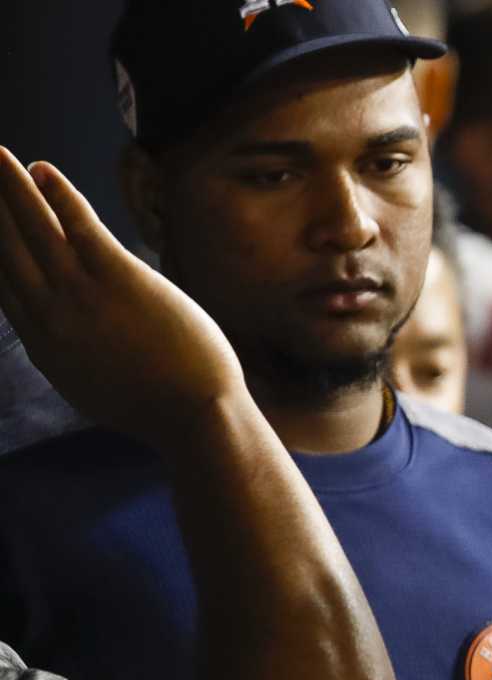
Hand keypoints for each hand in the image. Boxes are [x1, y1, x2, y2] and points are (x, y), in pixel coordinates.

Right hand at [0, 148, 245, 440]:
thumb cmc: (158, 409)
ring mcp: (82, 297)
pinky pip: (80, 226)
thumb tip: (63, 342)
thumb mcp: (93, 387)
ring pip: (34, 230)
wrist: (196, 420)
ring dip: (10, 186)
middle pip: (5, 248)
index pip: (2, 283)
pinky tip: (42, 169)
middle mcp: (51, 316)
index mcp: (44, 344)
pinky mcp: (120, 280)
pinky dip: (58, 195)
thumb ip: (70, 356)